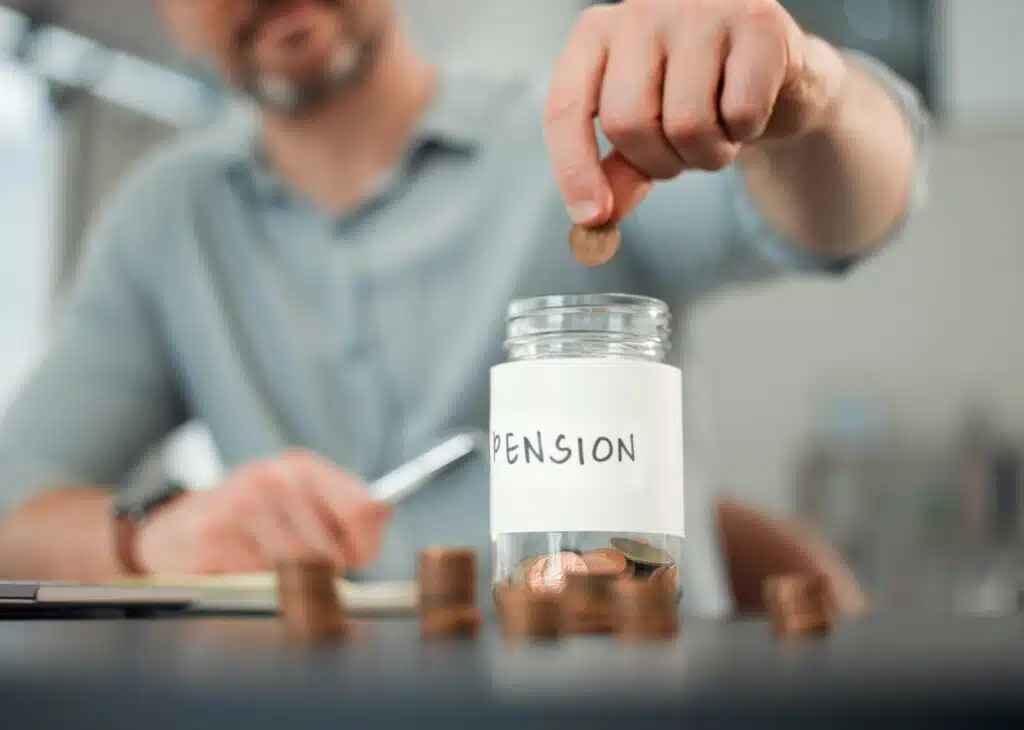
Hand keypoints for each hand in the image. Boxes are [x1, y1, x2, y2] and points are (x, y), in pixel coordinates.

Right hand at [137, 450, 391, 574]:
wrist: (177, 529)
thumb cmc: (251, 519)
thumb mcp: (301, 501)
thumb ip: (347, 508)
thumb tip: (382, 512)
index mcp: (304, 467)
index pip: (362, 509)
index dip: (365, 546)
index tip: (356, 559)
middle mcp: (275, 477)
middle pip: (329, 549)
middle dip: (325, 572)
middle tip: (306, 571)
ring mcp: (242, 503)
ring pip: (296, 568)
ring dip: (289, 581)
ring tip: (270, 568)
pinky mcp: (213, 533)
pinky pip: (257, 579)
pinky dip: (254, 584)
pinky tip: (239, 567)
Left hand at [544, 0, 847, 225]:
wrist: (776, 75)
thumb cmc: (697, 100)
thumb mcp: (645, 137)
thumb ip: (617, 173)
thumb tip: (596, 218)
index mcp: (597, 32)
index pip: (566, 106)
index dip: (574, 169)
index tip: (592, 217)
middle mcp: (643, 7)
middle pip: (627, 122)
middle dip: (658, 163)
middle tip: (681, 156)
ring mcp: (701, 7)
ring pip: (686, 123)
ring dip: (707, 155)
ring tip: (719, 132)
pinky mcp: (759, 19)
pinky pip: (741, 112)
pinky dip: (746, 131)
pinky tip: (749, 111)